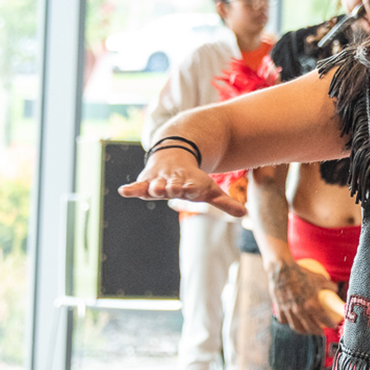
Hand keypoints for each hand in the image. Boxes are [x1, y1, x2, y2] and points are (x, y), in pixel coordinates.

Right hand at [118, 148, 246, 216]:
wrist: (176, 155)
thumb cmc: (194, 178)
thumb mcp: (210, 190)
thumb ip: (225, 203)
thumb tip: (245, 214)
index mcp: (189, 184)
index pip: (190, 187)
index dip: (189, 188)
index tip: (189, 190)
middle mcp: (173, 181)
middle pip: (171, 186)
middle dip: (170, 188)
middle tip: (169, 189)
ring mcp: (159, 180)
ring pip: (155, 185)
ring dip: (153, 187)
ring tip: (150, 189)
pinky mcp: (146, 180)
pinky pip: (138, 185)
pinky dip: (132, 188)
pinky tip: (123, 191)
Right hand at [267, 260, 339, 334]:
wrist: (281, 270)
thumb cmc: (301, 273)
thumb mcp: (319, 278)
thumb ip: (329, 285)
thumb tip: (335, 289)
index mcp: (311, 303)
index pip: (324, 319)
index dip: (330, 323)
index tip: (334, 325)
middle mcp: (300, 310)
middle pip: (311, 327)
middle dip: (318, 332)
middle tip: (322, 332)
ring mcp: (289, 311)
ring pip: (297, 327)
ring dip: (304, 331)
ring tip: (308, 331)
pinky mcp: (280, 309)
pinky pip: (285, 321)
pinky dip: (290, 323)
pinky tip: (293, 322)